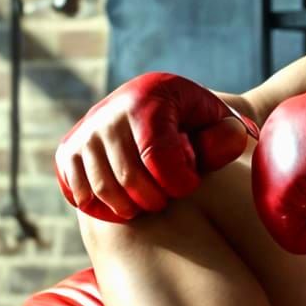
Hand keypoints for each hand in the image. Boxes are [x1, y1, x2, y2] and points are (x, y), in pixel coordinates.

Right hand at [55, 71, 254, 222]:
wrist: (157, 111)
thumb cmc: (195, 124)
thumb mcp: (217, 123)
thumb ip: (227, 136)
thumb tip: (235, 137)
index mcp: (148, 99)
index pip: (157, 155)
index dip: (178, 182)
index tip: (189, 185)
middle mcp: (110, 111)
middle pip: (129, 176)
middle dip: (155, 199)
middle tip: (168, 198)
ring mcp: (86, 131)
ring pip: (103, 188)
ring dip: (131, 207)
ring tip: (149, 203)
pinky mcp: (69, 150)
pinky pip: (79, 191)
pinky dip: (102, 207)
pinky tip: (125, 204)